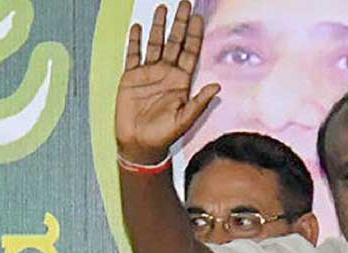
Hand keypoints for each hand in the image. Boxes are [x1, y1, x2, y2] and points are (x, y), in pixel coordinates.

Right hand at [115, 1, 219, 163]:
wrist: (140, 144)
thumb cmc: (164, 135)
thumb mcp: (186, 119)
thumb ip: (200, 102)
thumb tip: (216, 86)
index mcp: (182, 81)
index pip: (190, 52)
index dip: (195, 35)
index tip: (199, 18)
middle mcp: (167, 74)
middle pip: (175, 42)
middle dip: (180, 23)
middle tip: (185, 4)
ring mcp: (149, 74)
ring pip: (155, 43)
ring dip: (158, 26)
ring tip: (162, 8)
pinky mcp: (131, 78)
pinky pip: (133, 55)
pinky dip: (135, 41)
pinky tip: (138, 27)